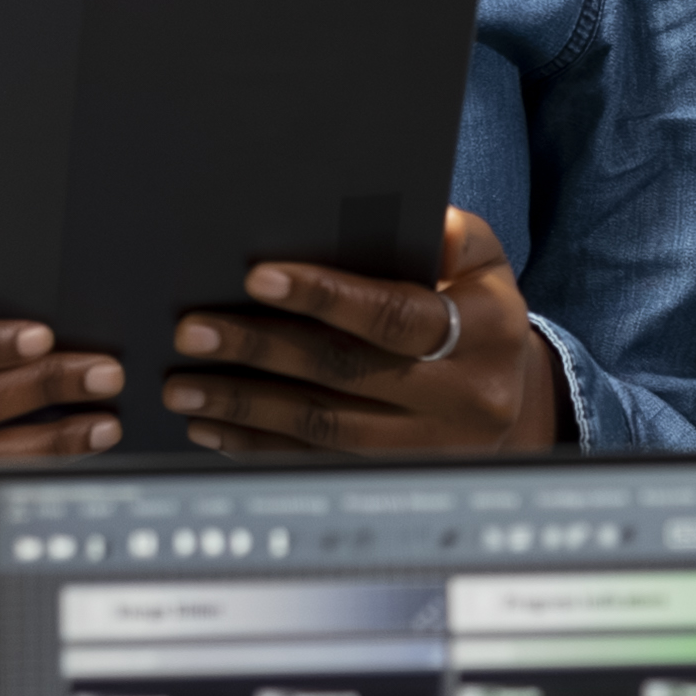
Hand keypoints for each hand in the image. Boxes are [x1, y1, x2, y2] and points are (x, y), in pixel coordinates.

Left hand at [168, 207, 565, 458]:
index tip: (257, 278)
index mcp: (487, 330)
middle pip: (346, 373)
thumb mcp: (482, 260)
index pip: (394, 314)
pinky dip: (259, 446)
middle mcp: (467, 396)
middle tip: (194, 333)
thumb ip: (450, 233)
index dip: (324, 297)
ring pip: (323, 428)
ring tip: (185, 386)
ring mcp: (433, 448)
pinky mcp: (398, 477)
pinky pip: (318, 464)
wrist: (511, 398)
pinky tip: (214, 428)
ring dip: (246, 406)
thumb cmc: (477, 308)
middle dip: (261, 350)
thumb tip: (411, 218)